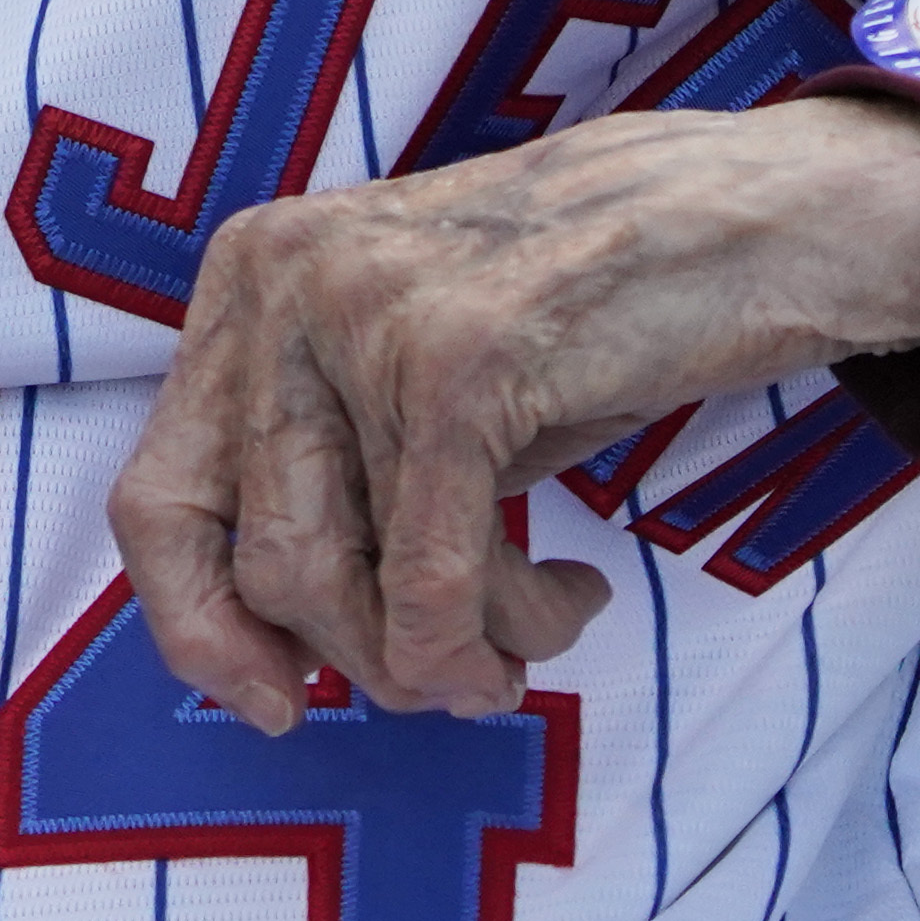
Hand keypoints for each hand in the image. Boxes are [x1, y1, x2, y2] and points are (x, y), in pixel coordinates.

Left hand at [106, 94, 919, 730]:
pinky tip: (571, 600)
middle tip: (458, 675)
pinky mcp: (458, 361)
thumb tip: (260, 653)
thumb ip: (331, 470)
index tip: (276, 704)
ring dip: (444, 659)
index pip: (154, 499)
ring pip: (341, 586)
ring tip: (529, 635)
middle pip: (257, 564)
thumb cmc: (593, 309)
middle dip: (359, 658)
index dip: (197, 631)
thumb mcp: (414, 367)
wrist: (765, 216)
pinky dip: (500, 634)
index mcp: (252, 274)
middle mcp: (284, 280)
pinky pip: (437, 582)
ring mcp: (365, 313)